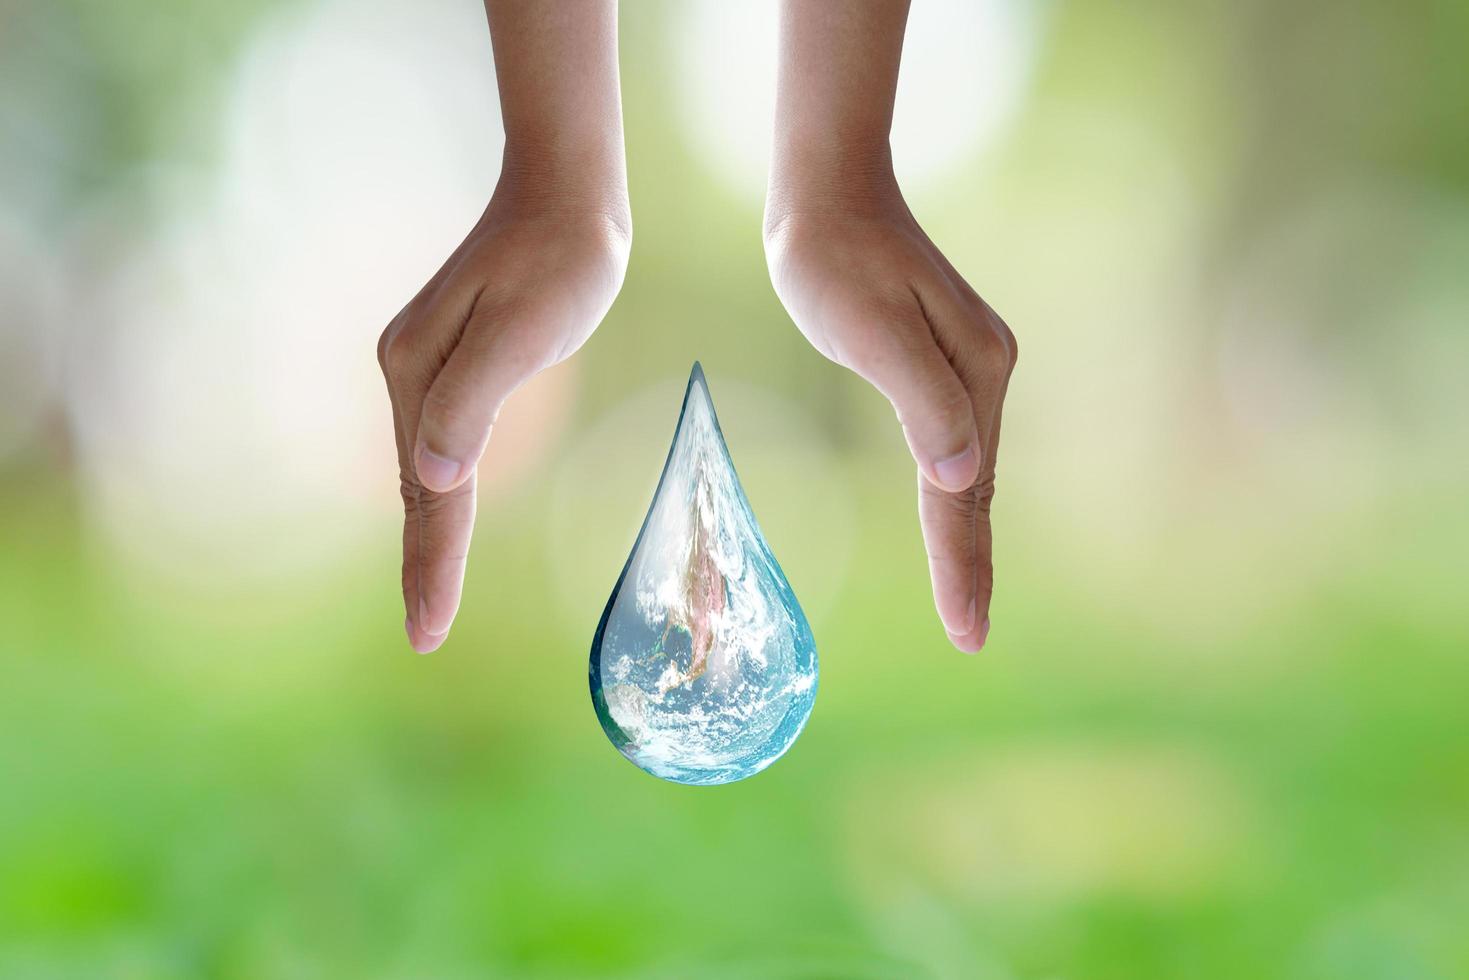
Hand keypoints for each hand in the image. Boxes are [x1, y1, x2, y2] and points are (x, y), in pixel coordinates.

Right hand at [378, 187, 629, 651]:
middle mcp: (407, 374)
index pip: (431, 494)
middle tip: (426, 636)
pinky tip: (444, 519)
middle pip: (418, 491)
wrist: (563, 201)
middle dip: (424, 566)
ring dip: (429, 537)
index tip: (429, 632)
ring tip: (430, 600)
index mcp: (418, 373)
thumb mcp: (522, 330)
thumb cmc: (558, 262)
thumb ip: (473, 403)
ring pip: (425, 474)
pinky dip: (442, 496)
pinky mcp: (451, 364)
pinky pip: (442, 448)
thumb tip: (433, 477)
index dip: (433, 566)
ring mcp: (425, 369)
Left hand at [765, 191, 1015, 651]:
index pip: (964, 493)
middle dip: (972, 567)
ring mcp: (970, 369)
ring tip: (965, 604)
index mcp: (975, 373)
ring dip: (966, 541)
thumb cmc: (835, 260)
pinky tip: (952, 522)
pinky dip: (953, 500)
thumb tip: (963, 480)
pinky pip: (955, 450)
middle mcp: (986, 375)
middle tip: (969, 636)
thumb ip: (921, 401)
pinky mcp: (944, 365)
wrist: (829, 198)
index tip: (966, 631)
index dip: (962, 566)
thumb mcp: (871, 328)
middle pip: (978, 492)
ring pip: (971, 476)